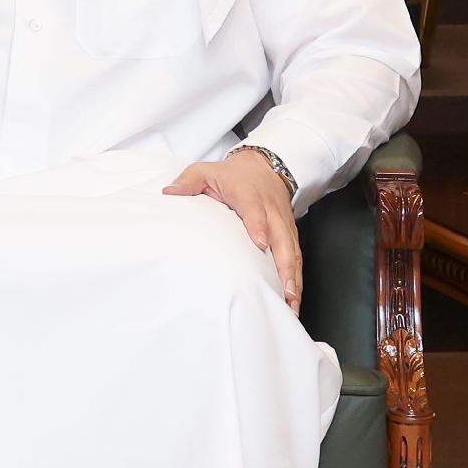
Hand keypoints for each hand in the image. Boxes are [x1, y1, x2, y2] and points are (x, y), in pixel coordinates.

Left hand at [166, 147, 301, 308]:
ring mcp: (282, 223)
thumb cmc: (233, 174)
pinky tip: (294, 296)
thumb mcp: (206, 171)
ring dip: (293, 277)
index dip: (259, 226)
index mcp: (249, 196)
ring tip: (291, 301)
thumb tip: (170, 192)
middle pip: (282, 238)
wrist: (264, 165)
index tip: (260, 243)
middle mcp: (270, 211)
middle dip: (285, 265)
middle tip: (285, 289)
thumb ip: (188, 181)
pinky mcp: (289, 232)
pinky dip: (297, 276)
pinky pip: (296, 255)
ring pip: (292, 251)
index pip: (255, 211)